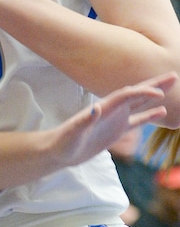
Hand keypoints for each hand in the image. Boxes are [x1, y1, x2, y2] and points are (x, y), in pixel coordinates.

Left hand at [49, 74, 173, 168]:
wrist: (59, 151)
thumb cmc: (63, 142)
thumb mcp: (72, 133)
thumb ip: (83, 121)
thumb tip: (95, 108)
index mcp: (104, 108)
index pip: (127, 95)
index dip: (143, 93)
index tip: (160, 94)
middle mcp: (112, 110)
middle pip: (137, 93)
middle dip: (154, 84)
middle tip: (173, 75)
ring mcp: (116, 119)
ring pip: (140, 104)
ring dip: (155, 95)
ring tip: (171, 86)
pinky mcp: (117, 130)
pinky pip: (138, 120)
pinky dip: (150, 115)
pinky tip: (163, 111)